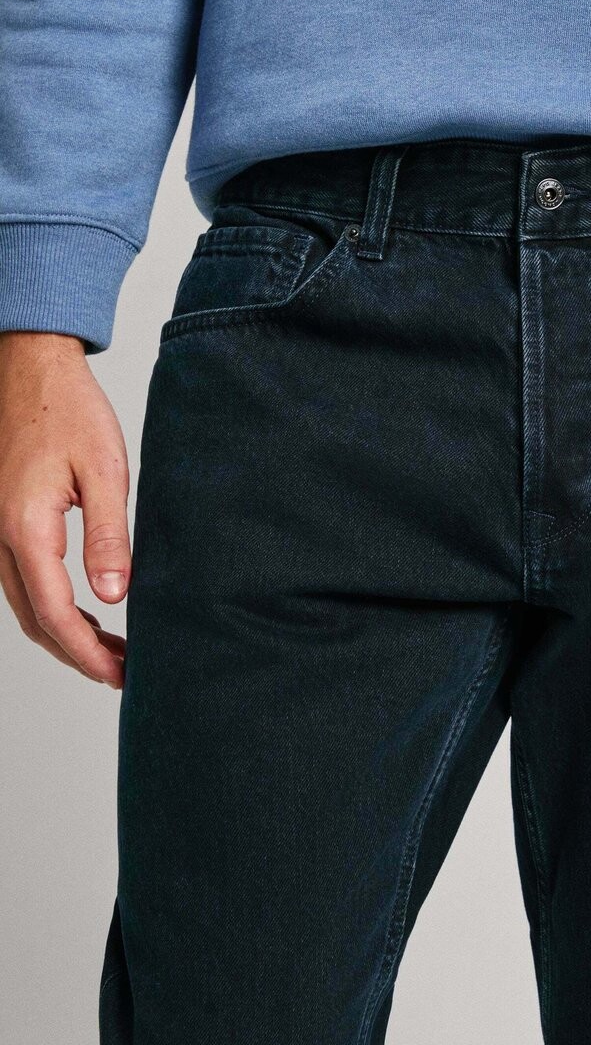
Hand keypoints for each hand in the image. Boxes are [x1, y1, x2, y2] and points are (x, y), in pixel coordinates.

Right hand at [0, 332, 127, 686]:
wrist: (32, 369)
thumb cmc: (69, 411)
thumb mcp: (105, 469)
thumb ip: (108, 535)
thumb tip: (114, 595)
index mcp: (26, 528)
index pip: (55, 613)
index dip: (88, 653)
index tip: (120, 674)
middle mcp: (1, 537)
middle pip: (36, 621)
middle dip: (79, 655)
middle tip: (123, 674)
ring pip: (26, 606)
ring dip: (66, 635)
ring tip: (113, 652)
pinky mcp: (5, 523)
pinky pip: (24, 582)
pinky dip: (53, 609)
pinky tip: (88, 613)